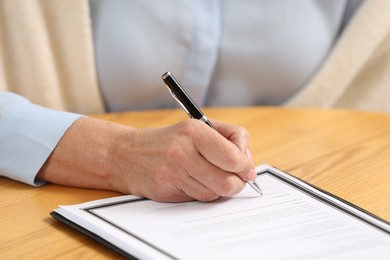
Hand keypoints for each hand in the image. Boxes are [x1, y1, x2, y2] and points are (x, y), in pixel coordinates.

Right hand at [38, 117, 255, 201]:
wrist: (124, 154)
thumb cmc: (166, 139)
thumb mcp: (196, 126)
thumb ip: (228, 138)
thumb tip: (248, 164)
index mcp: (193, 132)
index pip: (232, 157)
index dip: (245, 166)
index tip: (246, 168)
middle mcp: (182, 153)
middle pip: (227, 182)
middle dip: (237, 183)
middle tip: (236, 178)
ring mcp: (173, 174)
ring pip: (214, 193)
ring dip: (219, 188)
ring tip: (210, 175)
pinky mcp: (167, 191)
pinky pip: (199, 199)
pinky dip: (204, 193)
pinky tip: (195, 181)